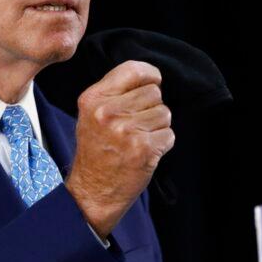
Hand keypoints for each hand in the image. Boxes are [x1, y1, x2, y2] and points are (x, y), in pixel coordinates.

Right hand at [65, 60, 174, 238]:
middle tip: (136, 126)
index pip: (133, 69)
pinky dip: (162, 144)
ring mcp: (126, 131)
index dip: (150, 75)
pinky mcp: (143, 149)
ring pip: (164, 113)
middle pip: (154, 92)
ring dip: (158, 127)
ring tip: (138, 140)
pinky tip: (145, 152)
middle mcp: (108, 112)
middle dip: (152, 108)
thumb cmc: (96, 152)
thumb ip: (115, 93)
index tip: (153, 82)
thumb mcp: (92, 115)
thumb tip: (150, 78)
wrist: (92, 192)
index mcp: (93, 99)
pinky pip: (169, 135)